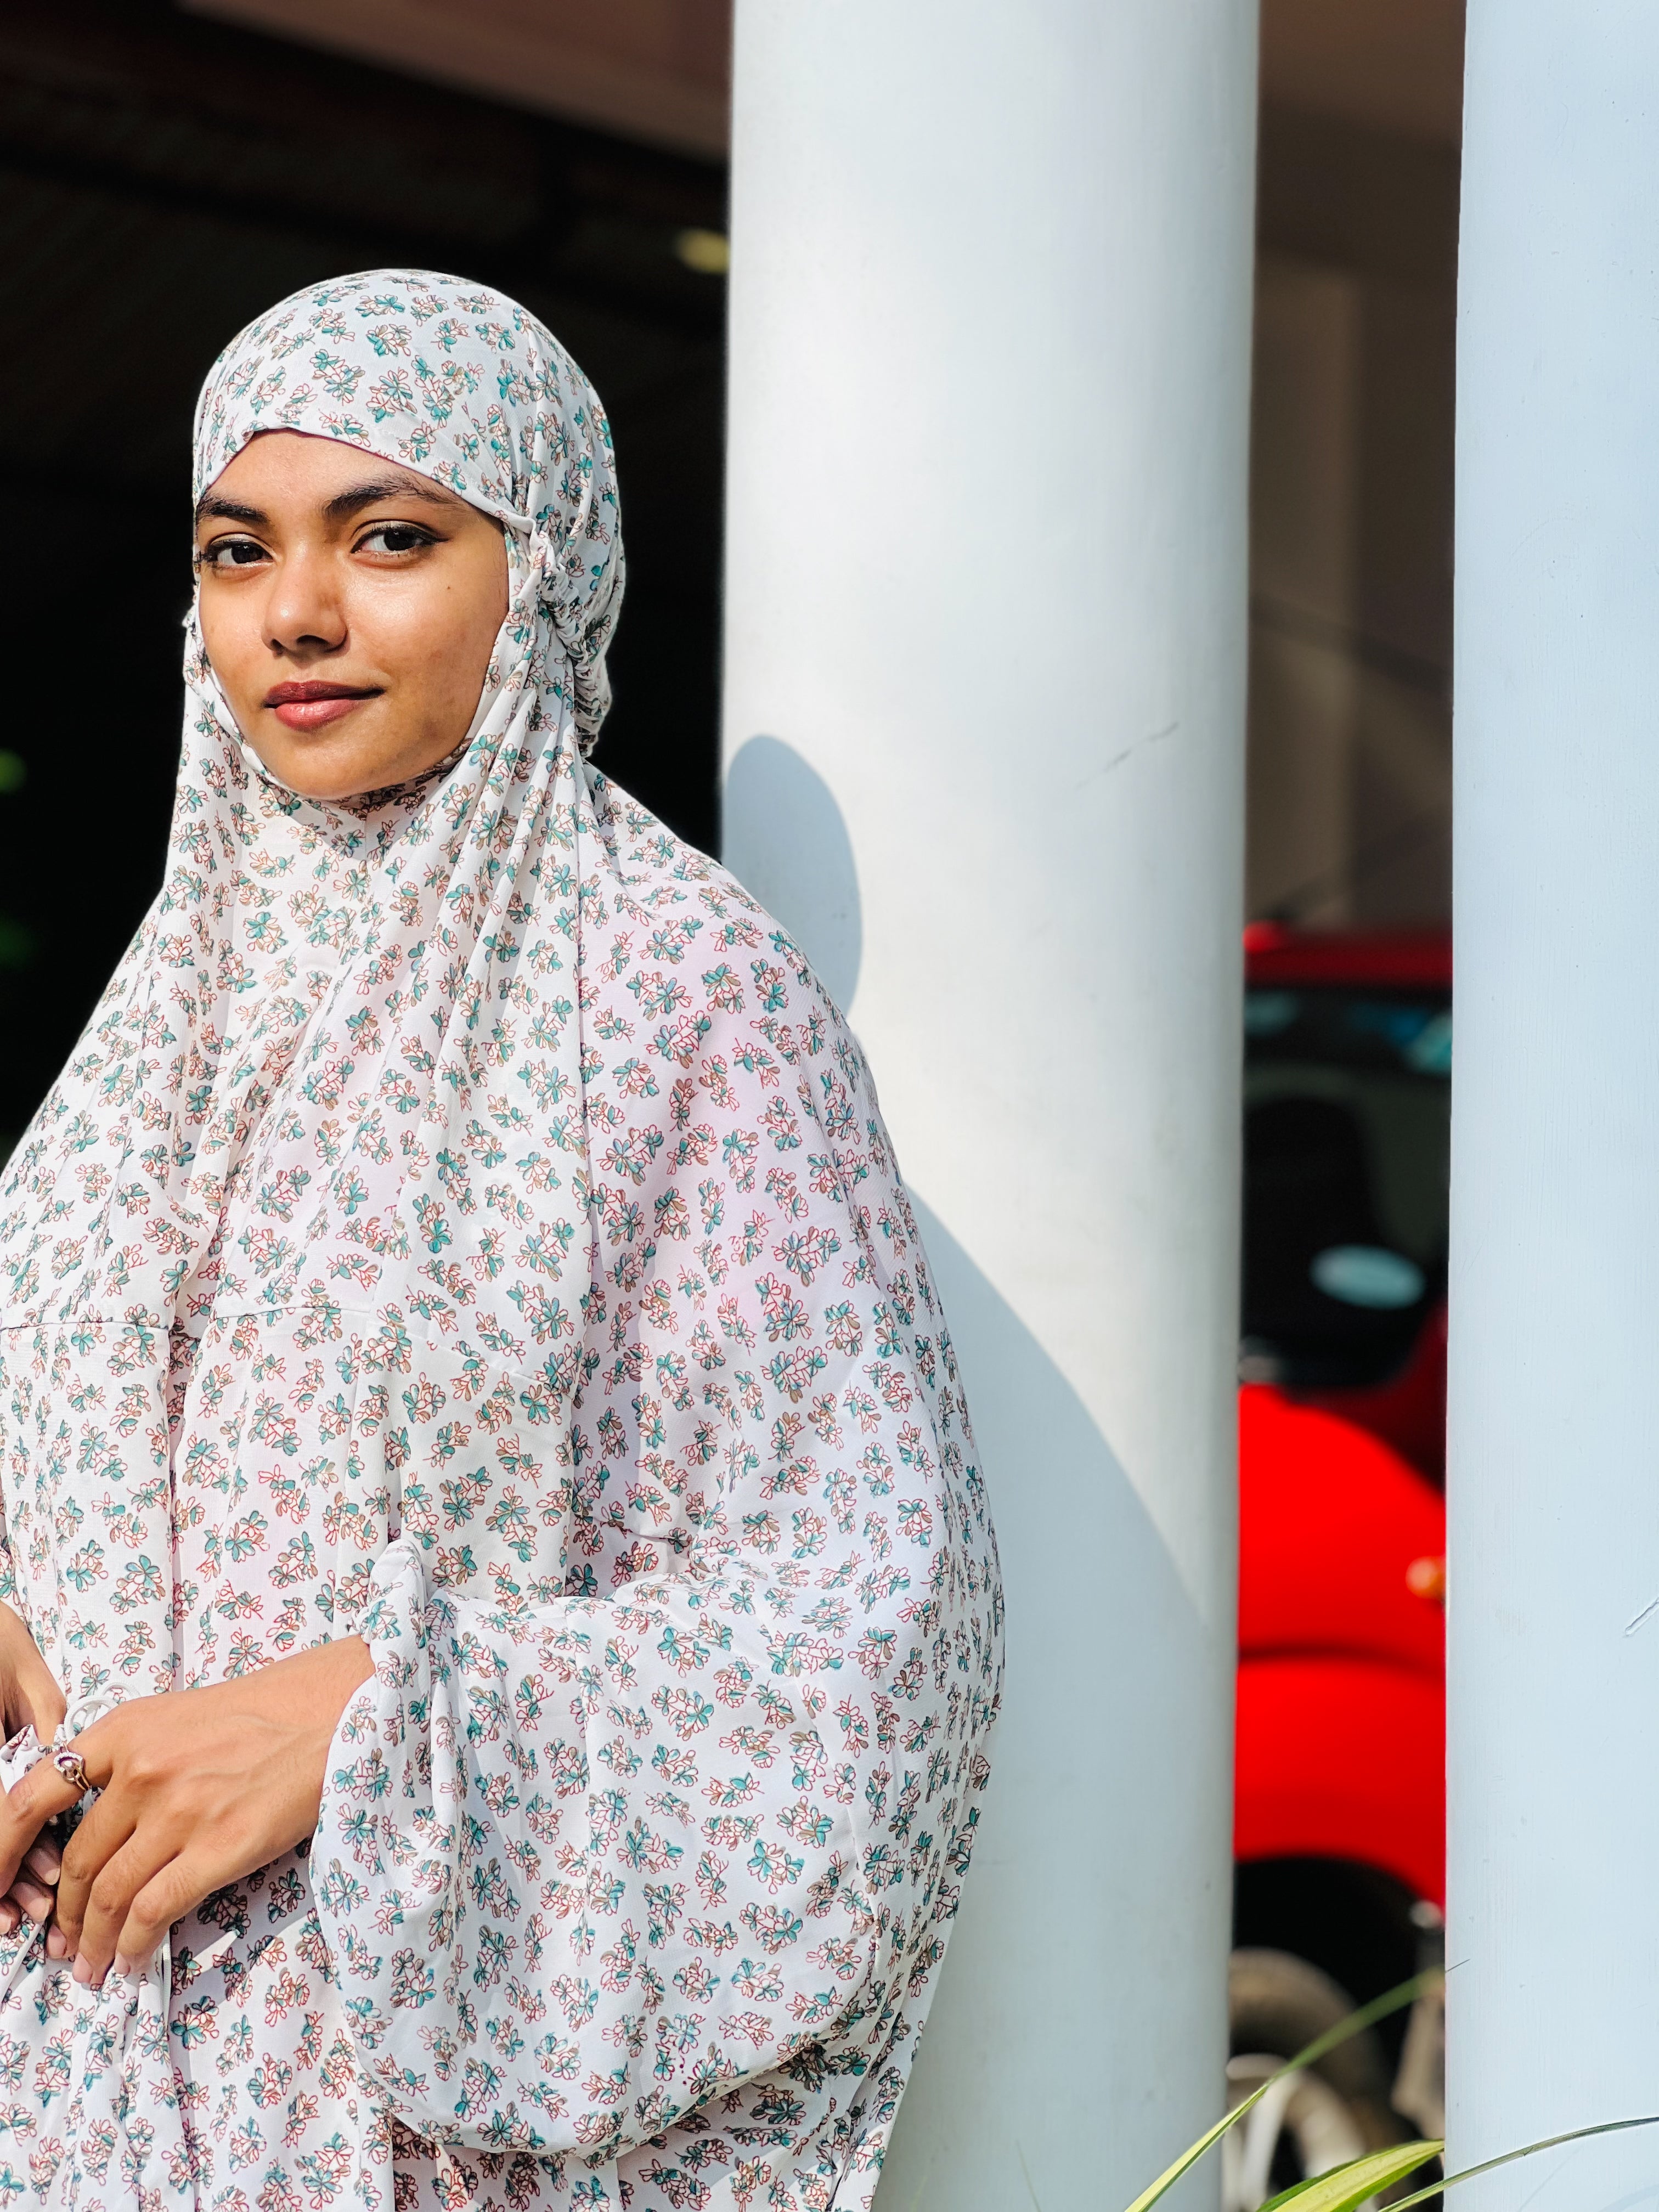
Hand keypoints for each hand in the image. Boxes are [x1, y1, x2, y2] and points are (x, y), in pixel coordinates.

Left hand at [0, 1636, 373, 1987]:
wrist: (331, 1715)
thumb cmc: (257, 1717)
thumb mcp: (175, 1718)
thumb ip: (128, 1761)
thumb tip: (90, 1830)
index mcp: (124, 1730)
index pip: (32, 1794)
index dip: (3, 1850)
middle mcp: (144, 1770)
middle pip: (79, 1860)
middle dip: (65, 1914)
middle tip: (62, 1945)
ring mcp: (181, 1810)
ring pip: (112, 1894)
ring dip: (94, 1941)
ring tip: (91, 1968)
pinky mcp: (220, 1846)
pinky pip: (156, 1911)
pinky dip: (135, 1946)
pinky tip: (132, 1963)